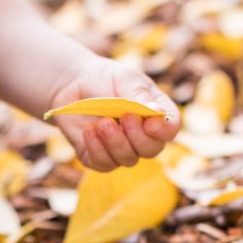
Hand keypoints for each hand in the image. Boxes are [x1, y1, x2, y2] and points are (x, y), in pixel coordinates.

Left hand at [47, 57, 179, 171]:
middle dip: (138, 137)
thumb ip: (139, 96)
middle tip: (125, 117)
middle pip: (152, 150)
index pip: (170, 129)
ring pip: (128, 159)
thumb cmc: (105, 79)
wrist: (72, 85)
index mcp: (155, 114)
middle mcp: (142, 136)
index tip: (150, 123)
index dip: (164, 130)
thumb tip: (157, 112)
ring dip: (115, 142)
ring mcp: (122, 149)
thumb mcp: (124, 79)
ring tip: (102, 122)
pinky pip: (103, 164)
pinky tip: (89, 130)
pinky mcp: (99, 158)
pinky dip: (96, 148)